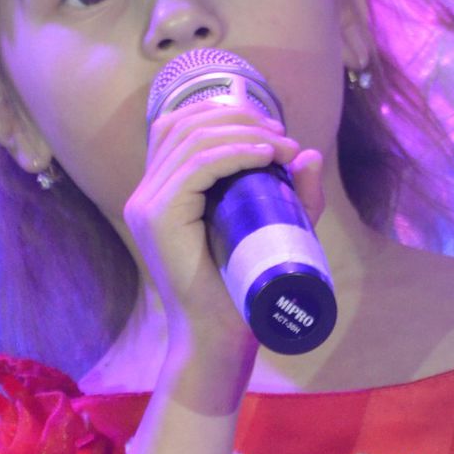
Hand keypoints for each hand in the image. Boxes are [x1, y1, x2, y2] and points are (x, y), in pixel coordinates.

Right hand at [123, 77, 324, 373]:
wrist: (219, 340)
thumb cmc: (242, 290)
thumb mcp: (272, 229)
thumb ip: (293, 194)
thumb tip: (309, 154)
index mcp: (158, 193)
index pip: (176, 127)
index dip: (222, 112)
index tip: (272, 129)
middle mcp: (144, 195)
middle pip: (184, 124)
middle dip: (238, 117)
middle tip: (283, 136)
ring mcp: (147, 206)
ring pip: (192, 140)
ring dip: (244, 133)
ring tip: (283, 146)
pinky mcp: (159, 219)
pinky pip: (196, 167)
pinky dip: (234, 152)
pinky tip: (264, 154)